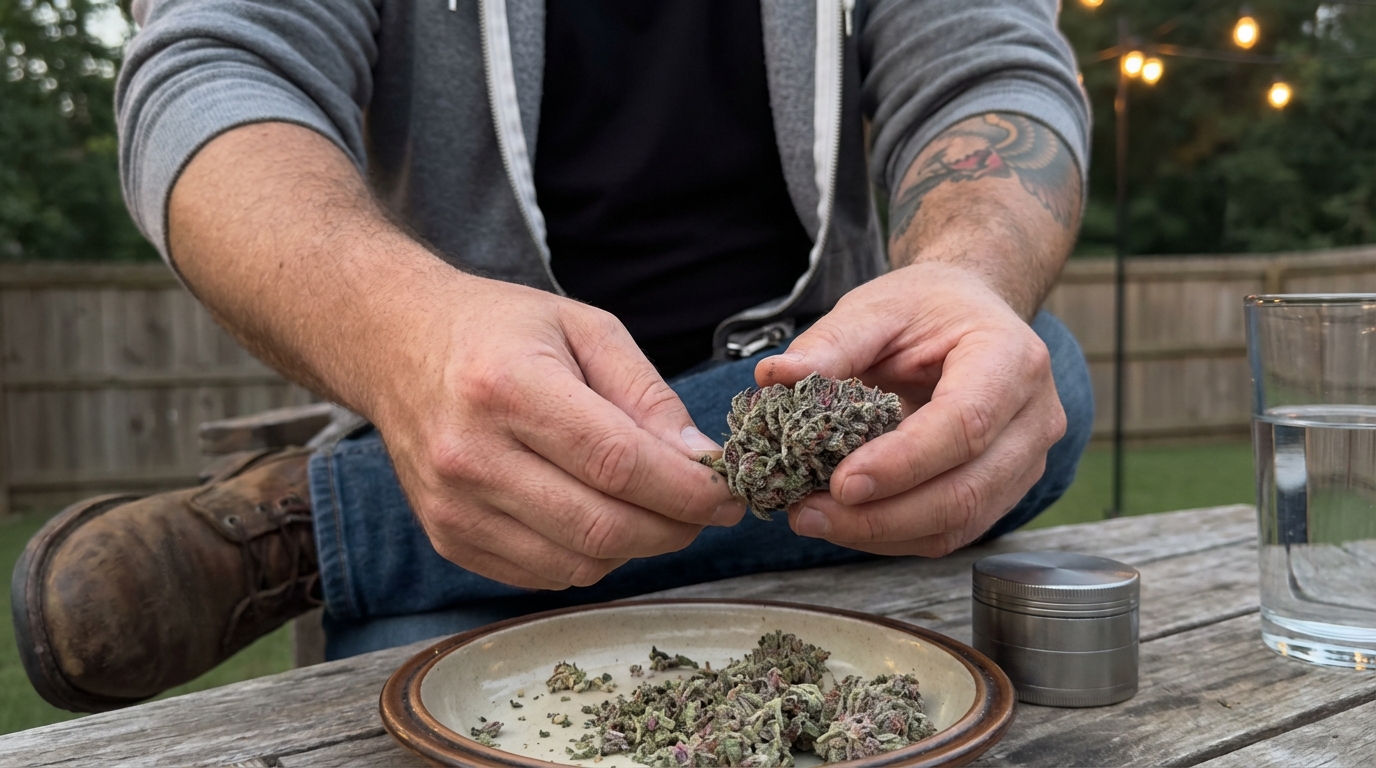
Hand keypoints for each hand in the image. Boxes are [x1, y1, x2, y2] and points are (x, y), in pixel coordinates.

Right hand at [372, 276, 744, 589]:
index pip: (618, 462)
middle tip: (705, 510)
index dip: (687, 489)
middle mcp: (471, 454)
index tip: (727, 493)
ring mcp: (452, 506)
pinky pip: (544, 574)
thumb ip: (646, 394)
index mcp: (508, 386)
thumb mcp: (584, 328)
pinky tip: (597, 513)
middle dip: (674, 527)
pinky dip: (589, 556)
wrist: (397, 344)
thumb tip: (699, 461)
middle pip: (602, 526)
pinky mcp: (447, 538)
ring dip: (636, 546)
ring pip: (579, 563)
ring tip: (653, 507)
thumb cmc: (498, 329)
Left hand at [755, 261, 1065, 555]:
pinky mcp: (1004, 491)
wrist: (969, 313)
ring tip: (814, 519)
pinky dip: (893, 535)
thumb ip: (831, 343)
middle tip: (809, 513)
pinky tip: (844, 521)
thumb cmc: (926, 309)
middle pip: (966, 490)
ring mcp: (1026, 460)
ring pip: (960, 523)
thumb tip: (774, 376)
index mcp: (1011, 359)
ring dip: (881, 533)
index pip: (965, 424)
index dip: (903, 463)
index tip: (840, 484)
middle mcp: (1034, 417)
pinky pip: (951, 531)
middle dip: (882, 515)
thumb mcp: (876, 308)